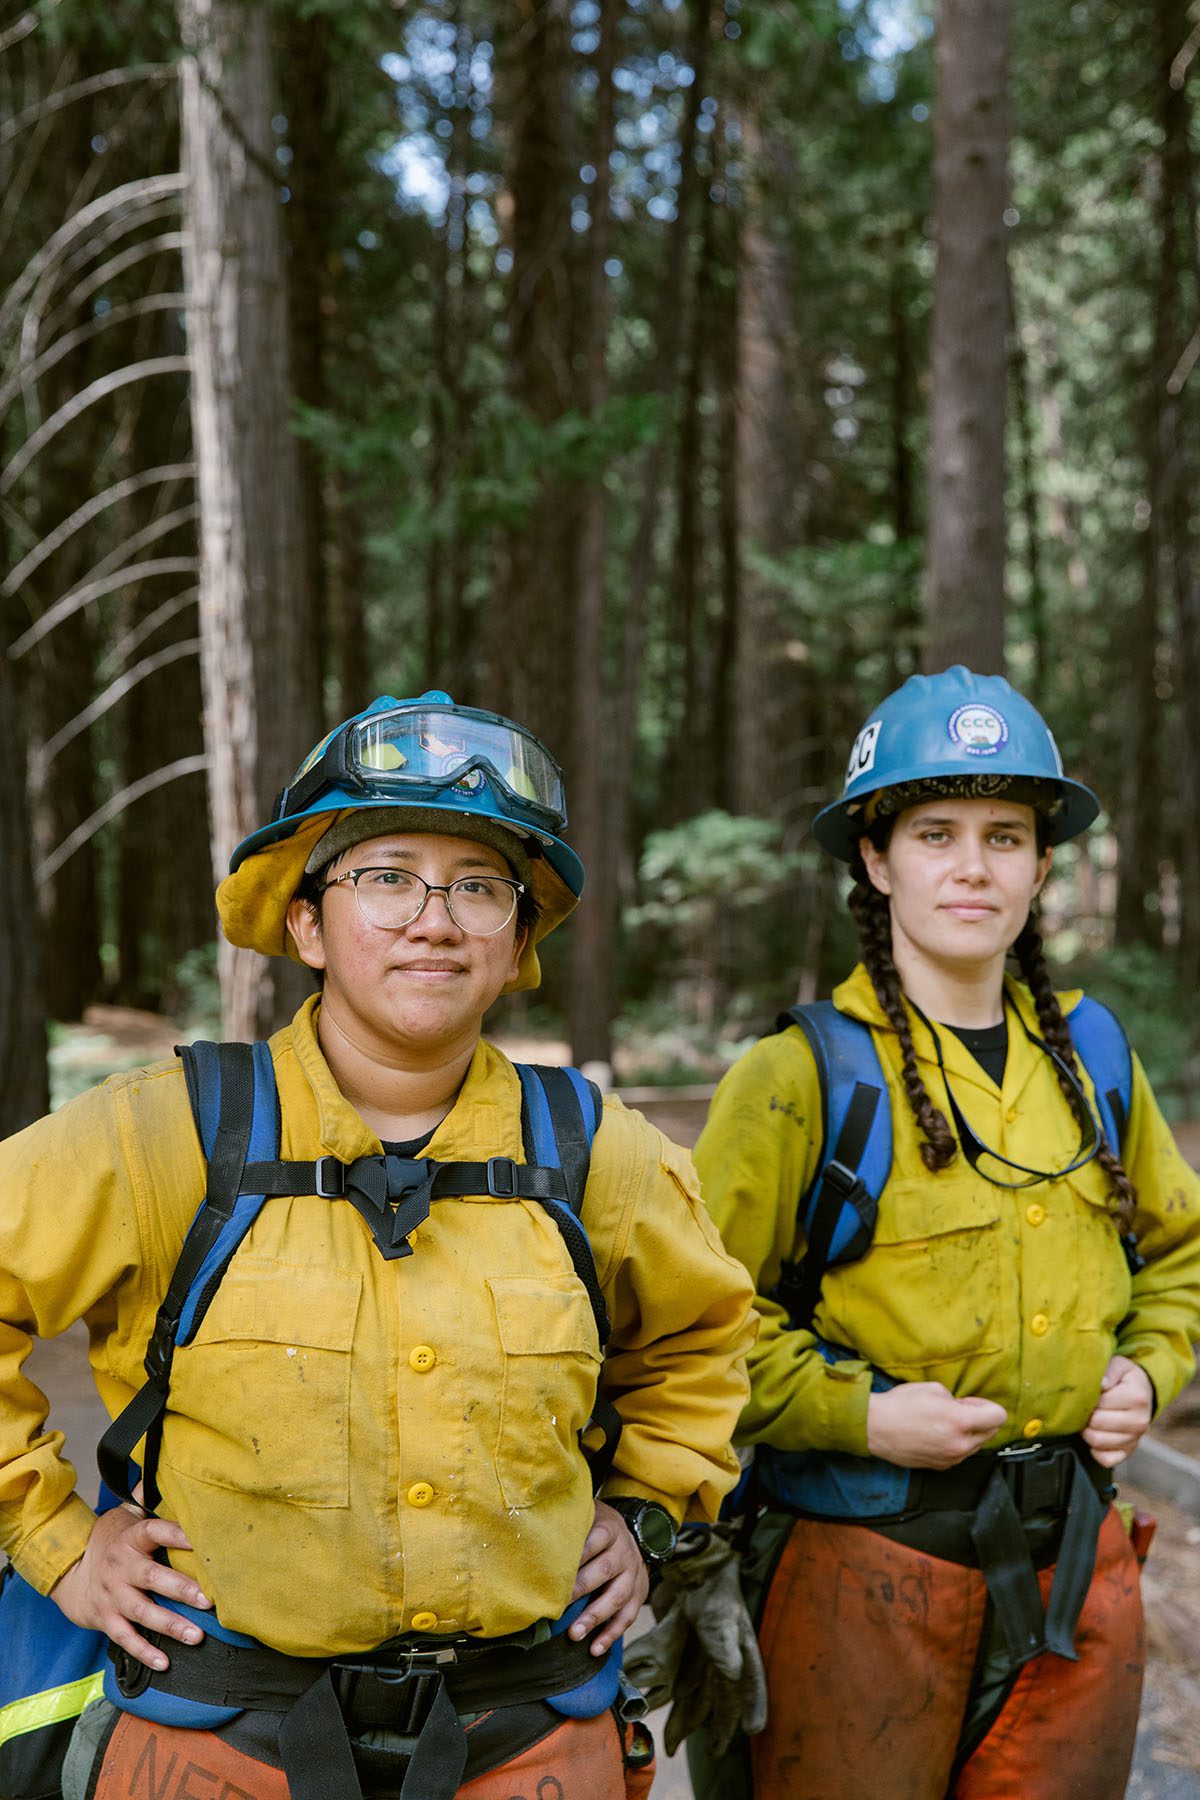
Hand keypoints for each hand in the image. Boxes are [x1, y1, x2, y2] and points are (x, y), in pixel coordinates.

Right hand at [50, 1499, 210, 1672]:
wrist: (71, 1575)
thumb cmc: (111, 1543)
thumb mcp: (125, 1516)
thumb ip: (146, 1497)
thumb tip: (164, 1465)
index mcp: (131, 1538)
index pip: (156, 1531)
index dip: (177, 1534)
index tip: (201, 1540)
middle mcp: (122, 1567)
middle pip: (153, 1577)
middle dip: (181, 1588)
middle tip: (209, 1599)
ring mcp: (113, 1596)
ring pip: (143, 1612)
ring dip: (171, 1625)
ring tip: (197, 1635)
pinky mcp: (107, 1620)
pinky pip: (126, 1638)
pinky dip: (145, 1652)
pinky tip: (165, 1662)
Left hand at [567, 1498, 648, 1655]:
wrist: (631, 1534)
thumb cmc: (595, 1527)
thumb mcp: (586, 1516)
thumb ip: (567, 1524)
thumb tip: (531, 1530)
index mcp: (609, 1528)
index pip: (593, 1541)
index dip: (575, 1556)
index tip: (553, 1572)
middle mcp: (624, 1551)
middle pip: (604, 1570)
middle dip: (580, 1589)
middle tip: (557, 1605)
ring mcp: (633, 1574)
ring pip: (617, 1597)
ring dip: (595, 1617)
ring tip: (574, 1634)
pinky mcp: (639, 1594)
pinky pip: (627, 1617)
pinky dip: (611, 1634)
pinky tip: (595, 1649)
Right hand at [866, 1382, 1006, 1467]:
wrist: (876, 1427)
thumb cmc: (900, 1406)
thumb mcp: (933, 1389)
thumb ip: (957, 1399)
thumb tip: (964, 1407)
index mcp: (961, 1422)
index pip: (999, 1416)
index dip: (987, 1405)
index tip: (972, 1403)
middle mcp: (960, 1444)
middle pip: (991, 1432)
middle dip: (980, 1419)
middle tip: (959, 1410)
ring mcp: (951, 1458)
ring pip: (977, 1445)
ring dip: (969, 1432)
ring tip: (945, 1422)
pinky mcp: (942, 1466)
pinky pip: (960, 1454)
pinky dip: (956, 1443)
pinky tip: (938, 1433)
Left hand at [1082, 1354, 1153, 1467]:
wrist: (1143, 1393)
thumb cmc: (1125, 1379)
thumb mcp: (1119, 1366)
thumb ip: (1108, 1371)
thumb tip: (1100, 1384)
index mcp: (1137, 1398)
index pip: (1099, 1403)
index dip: (1086, 1398)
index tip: (1086, 1393)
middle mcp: (1139, 1422)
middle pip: (1096, 1424)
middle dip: (1084, 1414)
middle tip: (1084, 1407)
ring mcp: (1135, 1439)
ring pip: (1098, 1442)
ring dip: (1086, 1431)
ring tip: (1088, 1419)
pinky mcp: (1129, 1452)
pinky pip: (1106, 1460)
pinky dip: (1095, 1450)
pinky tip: (1095, 1434)